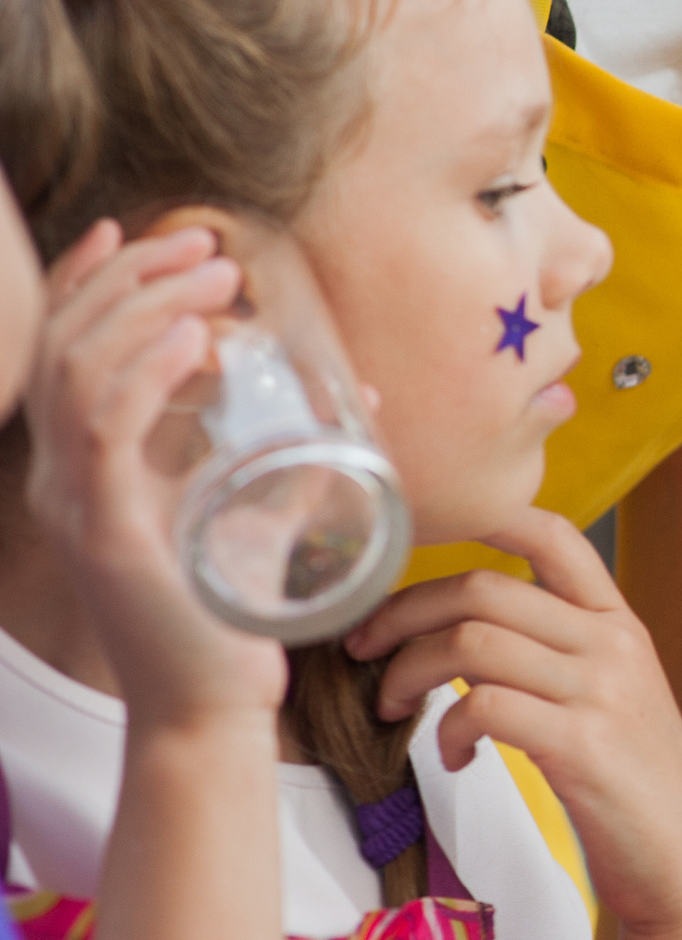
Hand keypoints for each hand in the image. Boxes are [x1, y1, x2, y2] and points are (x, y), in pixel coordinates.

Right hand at [25, 220, 284, 726]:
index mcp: (82, 471)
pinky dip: (147, 372)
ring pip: (82, 372)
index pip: (60, 352)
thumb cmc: (233, 618)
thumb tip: (363, 398)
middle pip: (66, 345)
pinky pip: (107, 431)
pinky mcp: (112, 534)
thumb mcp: (260, 515)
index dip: (87, 282)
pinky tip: (196, 338)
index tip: (133, 230)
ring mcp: (80, 507)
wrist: (214, 709)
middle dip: (132, 277)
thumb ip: (295, 457)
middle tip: (206, 245)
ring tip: (214, 275)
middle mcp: (63, 482)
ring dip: (147, 307)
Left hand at [348, 508, 681, 938]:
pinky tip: (450, 756)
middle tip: (364, 649)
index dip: (481, 519)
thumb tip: (463, 630)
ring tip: (392, 707)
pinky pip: (484, 707)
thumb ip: (559, 655)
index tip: (414, 549)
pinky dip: (445, 730)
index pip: (552, 534)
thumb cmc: (633, 789)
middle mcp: (613, 644)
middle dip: (402, 613)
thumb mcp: (612, 698)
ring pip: (473, 642)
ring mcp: (601, 692)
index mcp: (619, 623)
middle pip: (484, 587)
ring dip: (408, 672)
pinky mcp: (582, 746)